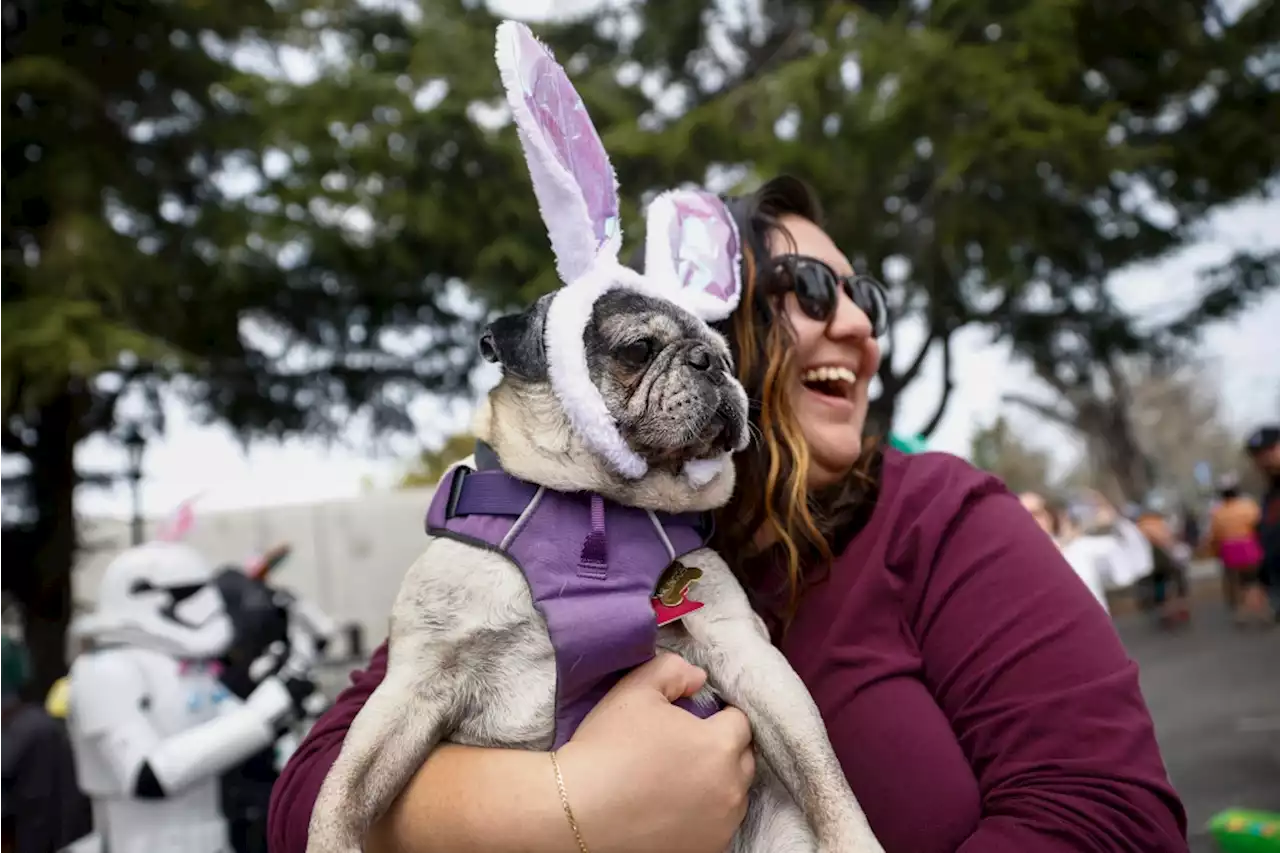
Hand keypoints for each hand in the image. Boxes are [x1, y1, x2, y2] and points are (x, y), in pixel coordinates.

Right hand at [555, 652, 754, 852]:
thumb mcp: (636, 689)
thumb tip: (700, 678)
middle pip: (743, 758)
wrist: (577, 811)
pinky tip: (675, 806)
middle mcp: (731, 788)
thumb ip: (675, 671)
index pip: (740, 721)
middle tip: (686, 746)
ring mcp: (721, 825)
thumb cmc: (606, 747)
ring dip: (718, 782)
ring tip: (680, 778)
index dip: (718, 714)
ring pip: (735, 794)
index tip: (694, 719)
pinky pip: (719, 825)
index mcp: (719, 745)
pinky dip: (706, 814)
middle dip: (723, 748)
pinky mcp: (707, 849)